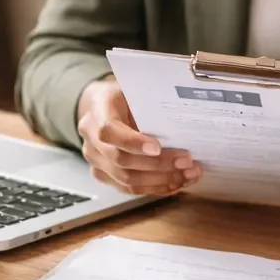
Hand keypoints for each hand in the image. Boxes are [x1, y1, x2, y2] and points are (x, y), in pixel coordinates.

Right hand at [77, 76, 200, 196]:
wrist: (100, 108)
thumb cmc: (122, 97)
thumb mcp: (132, 90)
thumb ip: (148, 104)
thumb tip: (181, 121)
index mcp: (97, 112)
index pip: (109, 132)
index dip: (133, 143)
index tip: (158, 148)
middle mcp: (92, 140)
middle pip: (122, 160)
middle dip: (158, 164)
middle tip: (186, 161)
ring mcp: (96, 161)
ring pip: (127, 180)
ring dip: (162, 180)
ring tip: (188, 175)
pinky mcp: (104, 176)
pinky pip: (130, 189)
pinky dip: (155, 188)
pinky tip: (176, 183)